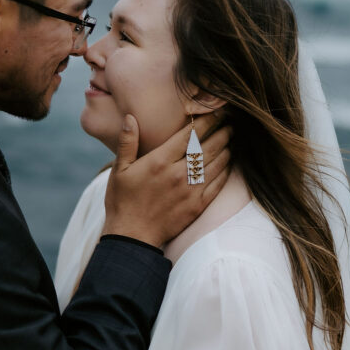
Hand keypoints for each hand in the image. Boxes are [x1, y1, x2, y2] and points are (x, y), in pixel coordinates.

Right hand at [103, 114, 230, 246]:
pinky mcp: (198, 206)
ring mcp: (191, 191)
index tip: (213, 112)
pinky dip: (226, 170)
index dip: (205, 121)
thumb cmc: (122, 202)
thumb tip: (130, 117)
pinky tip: (229, 162)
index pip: (189, 135)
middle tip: (229, 122)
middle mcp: (178, 174)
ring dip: (226, 148)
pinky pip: (218, 184)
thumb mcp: (119, 170)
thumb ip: (127, 142)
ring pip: (217, 164)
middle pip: (208, 147)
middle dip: (221, 131)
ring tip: (231, 138)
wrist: (133, 237)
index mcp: (159, 162)